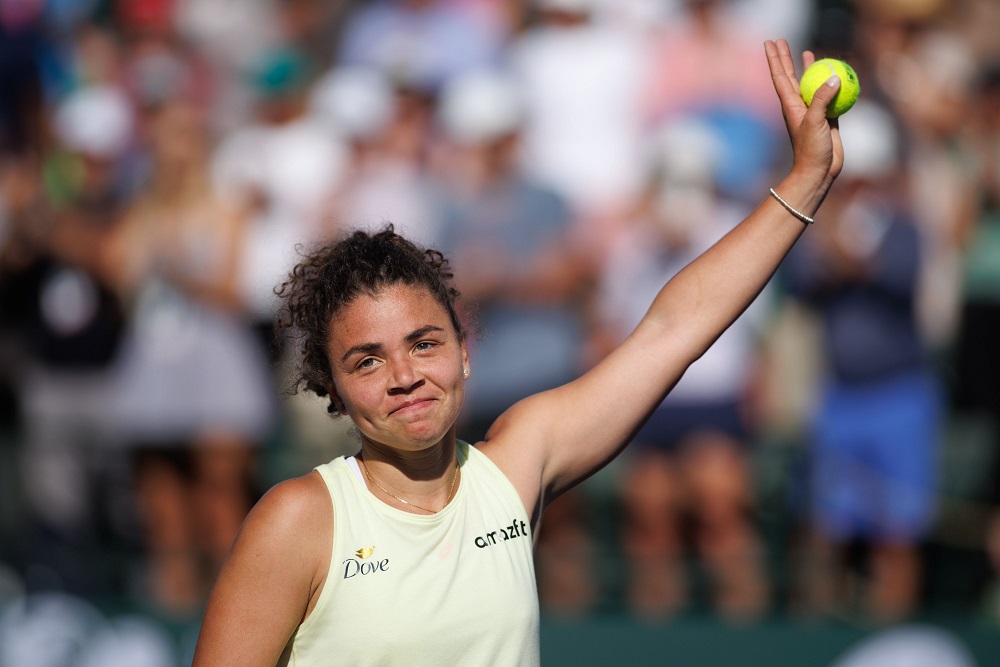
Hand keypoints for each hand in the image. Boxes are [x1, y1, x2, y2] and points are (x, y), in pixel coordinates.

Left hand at [765, 39, 843, 187]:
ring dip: (807, 68)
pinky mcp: (827, 117)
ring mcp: (813, 111)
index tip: (770, 42)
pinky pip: (829, 95)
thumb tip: (835, 77)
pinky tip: (836, 76)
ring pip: (810, 83)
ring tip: (806, 52)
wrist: (819, 171)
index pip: (781, 75)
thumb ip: (823, 99)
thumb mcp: (815, 122)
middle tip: (781, 40)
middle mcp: (799, 105)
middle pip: (790, 75)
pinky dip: (831, 84)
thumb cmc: (811, 149)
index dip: (775, 58)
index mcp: (791, 104)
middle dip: (785, 58)